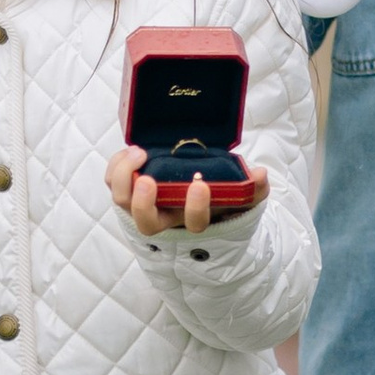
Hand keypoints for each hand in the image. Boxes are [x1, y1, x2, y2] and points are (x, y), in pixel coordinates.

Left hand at [107, 142, 266, 236]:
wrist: (200, 187)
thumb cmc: (220, 192)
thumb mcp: (242, 191)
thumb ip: (254, 187)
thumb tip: (260, 174)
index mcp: (195, 219)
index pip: (195, 224)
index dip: (195, 208)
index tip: (201, 184)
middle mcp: (167, 217)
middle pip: (147, 223)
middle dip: (144, 204)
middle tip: (148, 180)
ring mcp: (145, 204)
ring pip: (123, 202)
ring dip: (124, 178)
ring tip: (138, 153)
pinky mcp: (130, 187)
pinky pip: (113, 181)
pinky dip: (117, 166)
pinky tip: (131, 150)